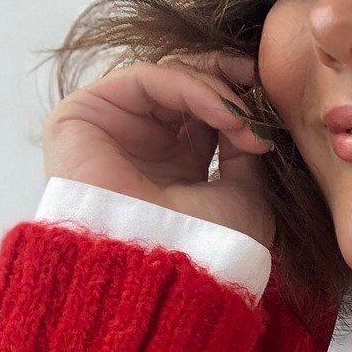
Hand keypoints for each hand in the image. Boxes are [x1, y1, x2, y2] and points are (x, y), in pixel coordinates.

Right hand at [42, 48, 277, 247]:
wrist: (164, 273)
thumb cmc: (206, 247)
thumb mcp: (245, 195)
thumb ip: (243, 146)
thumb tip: (249, 112)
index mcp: (175, 166)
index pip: (202, 108)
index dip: (235, 95)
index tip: (270, 94)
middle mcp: (141, 145)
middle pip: (183, 84)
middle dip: (225, 78)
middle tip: (258, 82)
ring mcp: (111, 128)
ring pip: (167, 77)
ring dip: (214, 89)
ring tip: (243, 120)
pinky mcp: (81, 116)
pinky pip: (144, 79)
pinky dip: (189, 86)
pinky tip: (223, 112)